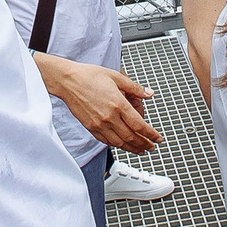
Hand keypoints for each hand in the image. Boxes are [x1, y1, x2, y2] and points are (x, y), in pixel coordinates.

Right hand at [37, 54, 161, 153]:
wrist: (68, 81)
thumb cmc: (89, 76)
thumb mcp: (116, 76)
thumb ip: (135, 87)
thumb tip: (148, 93)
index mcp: (118, 104)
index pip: (140, 125)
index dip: (151, 134)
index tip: (158, 138)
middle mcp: (109, 117)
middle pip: (131, 137)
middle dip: (144, 144)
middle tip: (152, 147)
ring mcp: (99, 124)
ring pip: (120, 143)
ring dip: (133, 148)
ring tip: (141, 150)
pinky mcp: (91, 127)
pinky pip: (107, 141)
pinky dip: (117, 145)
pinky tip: (122, 145)